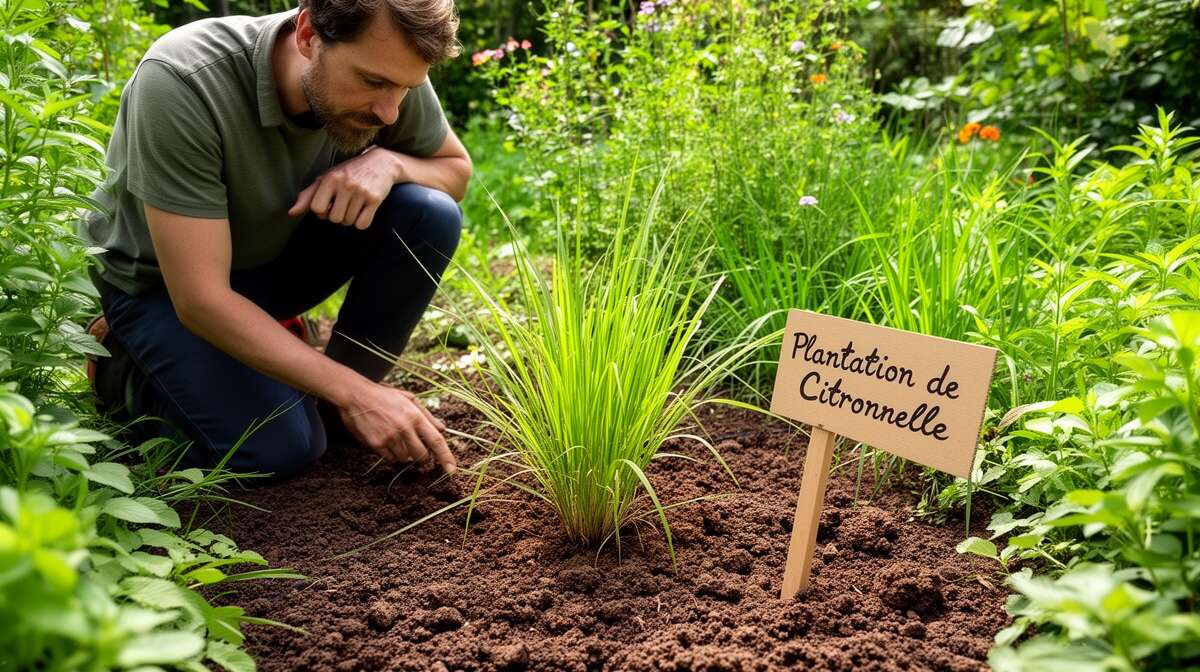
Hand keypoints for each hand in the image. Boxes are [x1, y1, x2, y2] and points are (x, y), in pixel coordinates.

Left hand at [288, 147, 400, 229]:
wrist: (381, 163)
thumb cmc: (349, 172)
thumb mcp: (328, 179)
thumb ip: (308, 196)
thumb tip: (291, 213)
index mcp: (330, 178)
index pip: (317, 209)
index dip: (322, 211)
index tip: (330, 203)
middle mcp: (345, 184)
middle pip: (334, 218)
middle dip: (338, 215)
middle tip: (344, 204)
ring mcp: (361, 192)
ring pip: (348, 222)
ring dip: (350, 218)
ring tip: (355, 204)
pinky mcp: (375, 199)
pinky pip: (362, 224)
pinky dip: (362, 222)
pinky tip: (364, 210)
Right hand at [337, 381, 456, 474]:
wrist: (357, 396)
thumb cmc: (385, 396)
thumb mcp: (410, 399)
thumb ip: (427, 416)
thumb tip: (442, 429)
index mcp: (415, 416)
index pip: (436, 440)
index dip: (446, 457)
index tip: (452, 470)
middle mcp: (404, 428)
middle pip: (421, 456)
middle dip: (423, 459)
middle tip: (420, 453)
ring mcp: (390, 437)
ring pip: (405, 459)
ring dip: (406, 455)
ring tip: (398, 440)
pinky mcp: (376, 444)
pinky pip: (390, 459)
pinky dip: (392, 455)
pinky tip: (387, 441)